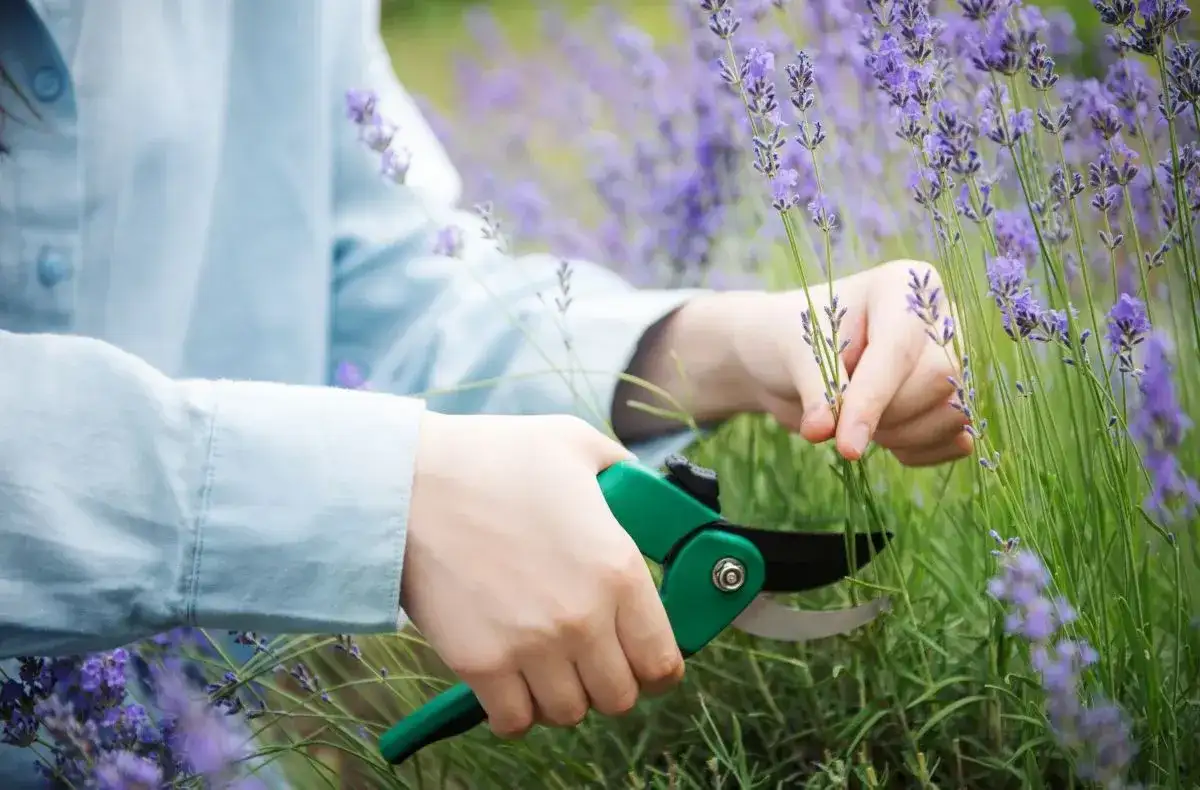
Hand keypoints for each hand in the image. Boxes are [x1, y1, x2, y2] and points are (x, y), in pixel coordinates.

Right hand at [400, 411, 684, 738]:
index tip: (642, 658)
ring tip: (548, 664)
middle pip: (619, 697)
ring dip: (562, 694)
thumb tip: (645, 494)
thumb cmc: (491, 457)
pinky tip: (511, 680)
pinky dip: (516, 710)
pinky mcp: (480, 664)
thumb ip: (624, 473)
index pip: (663, 661)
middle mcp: (582, 618)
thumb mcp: (575, 444)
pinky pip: (514, 720)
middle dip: (610, 681)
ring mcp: (530, 646)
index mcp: (618, 569)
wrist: (405, 481)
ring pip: (568, 713)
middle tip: (591, 657)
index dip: (658, 666)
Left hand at [619, 260, 970, 466]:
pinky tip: (879, 442)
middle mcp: (941, 316)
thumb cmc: (776, 337)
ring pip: (949, 416)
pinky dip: (917, 453)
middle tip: (834, 431)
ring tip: (849, 429)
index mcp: (910, 286)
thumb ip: (814, 385)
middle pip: (940, 384)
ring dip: (897, 439)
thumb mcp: (787, 350)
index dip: (873, 400)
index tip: (838, 445)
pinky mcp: (945, 399)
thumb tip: (831, 433)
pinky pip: (952, 441)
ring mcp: (950, 357)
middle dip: (882, 418)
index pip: (908, 349)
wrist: (776, 356)